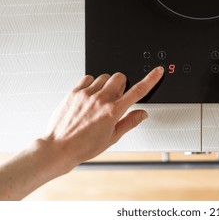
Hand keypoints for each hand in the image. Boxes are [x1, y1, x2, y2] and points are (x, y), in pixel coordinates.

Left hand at [40, 66, 163, 171]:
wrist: (59, 148)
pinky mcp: (74, 92)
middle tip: (116, 96)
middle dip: (122, 84)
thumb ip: (130, 122)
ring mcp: (86, 94)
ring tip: (100, 99)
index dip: (151, 79)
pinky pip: (87, 78)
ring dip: (106, 85)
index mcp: (113, 111)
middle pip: (120, 77)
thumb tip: (142, 113)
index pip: (137, 91)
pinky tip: (90, 95)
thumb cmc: (84, 146)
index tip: (157, 71)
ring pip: (104, 76)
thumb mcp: (112, 138)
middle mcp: (101, 99)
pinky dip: (92, 83)